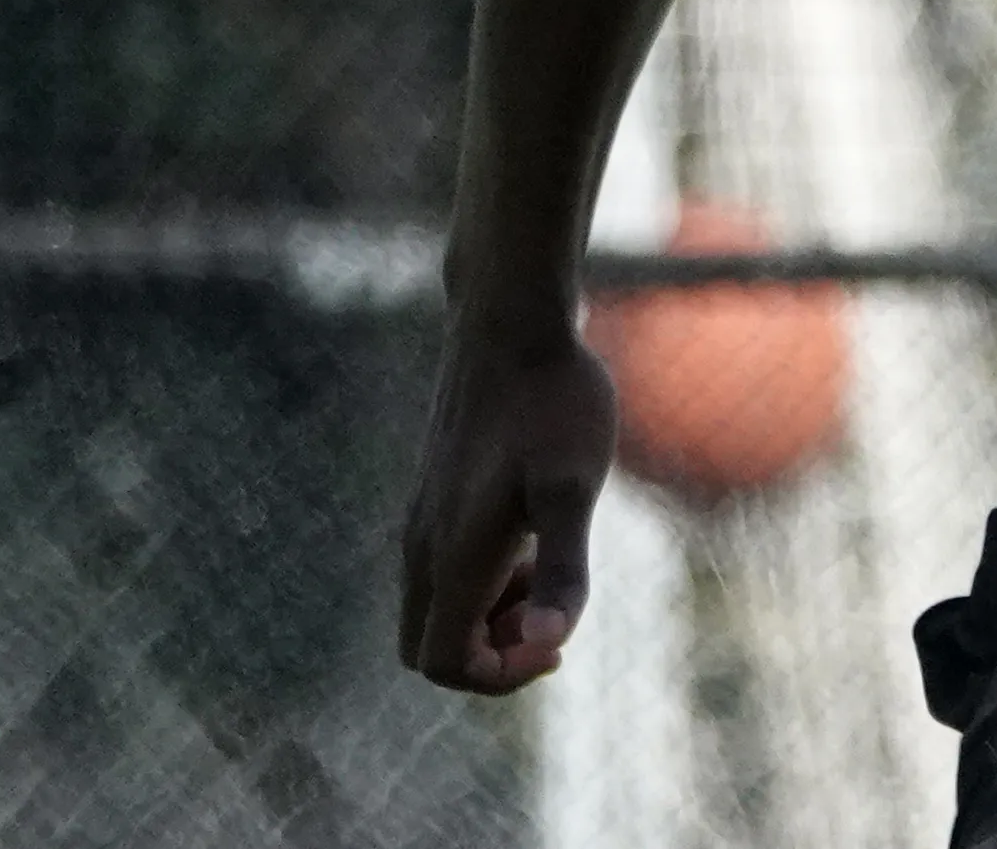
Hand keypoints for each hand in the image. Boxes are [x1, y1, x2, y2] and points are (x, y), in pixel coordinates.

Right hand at [398, 323, 617, 693]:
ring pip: (435, 606)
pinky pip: (440, 568)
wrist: (511, 322)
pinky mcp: (432, 492)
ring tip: (547, 563)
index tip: (557, 641)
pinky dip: (482, 577)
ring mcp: (421, 517)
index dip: (500, 674)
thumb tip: (551, 645)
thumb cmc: (554, 401)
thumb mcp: (574, 488)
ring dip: (489, 612)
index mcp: (451, 556)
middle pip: (429, 647)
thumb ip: (562, 569)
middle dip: (490, 652)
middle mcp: (421, 544)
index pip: (444, 663)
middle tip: (551, 609)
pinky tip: (532, 529)